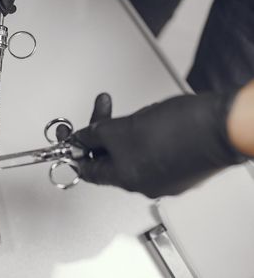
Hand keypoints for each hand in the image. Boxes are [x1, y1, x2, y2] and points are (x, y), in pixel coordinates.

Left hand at [70, 92, 244, 197]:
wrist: (221, 125)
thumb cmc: (180, 129)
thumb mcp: (124, 127)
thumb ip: (97, 134)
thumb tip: (82, 138)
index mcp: (127, 179)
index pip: (89, 171)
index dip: (77, 151)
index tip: (72, 138)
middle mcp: (144, 184)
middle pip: (110, 160)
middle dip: (102, 132)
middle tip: (102, 109)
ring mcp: (164, 177)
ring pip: (130, 153)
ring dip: (122, 132)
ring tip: (132, 112)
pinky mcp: (180, 167)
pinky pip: (150, 152)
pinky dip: (142, 137)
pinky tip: (148, 121)